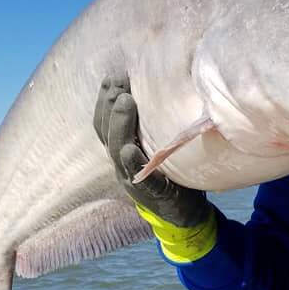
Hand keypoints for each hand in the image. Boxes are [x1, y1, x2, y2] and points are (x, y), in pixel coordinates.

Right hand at [94, 74, 214, 261]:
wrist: (184, 213)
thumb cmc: (174, 171)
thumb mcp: (160, 143)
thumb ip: (155, 121)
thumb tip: (162, 83)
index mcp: (122, 150)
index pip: (104, 122)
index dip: (105, 100)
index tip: (113, 76)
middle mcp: (122, 164)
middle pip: (106, 132)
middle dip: (110, 105)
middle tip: (118, 82)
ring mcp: (133, 180)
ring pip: (117, 151)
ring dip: (120, 125)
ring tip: (125, 101)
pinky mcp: (151, 194)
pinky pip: (139, 179)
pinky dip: (132, 162)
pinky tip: (129, 149)